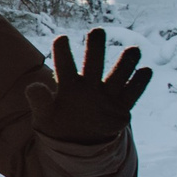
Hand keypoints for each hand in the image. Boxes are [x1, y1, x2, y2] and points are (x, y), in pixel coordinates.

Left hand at [26, 27, 149, 144]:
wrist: (79, 144)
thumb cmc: (57, 125)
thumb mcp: (45, 116)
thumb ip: (40, 102)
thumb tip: (32, 87)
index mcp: (68, 86)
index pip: (64, 66)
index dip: (62, 52)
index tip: (61, 38)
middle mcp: (89, 86)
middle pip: (93, 62)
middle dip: (95, 47)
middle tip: (97, 31)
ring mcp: (106, 95)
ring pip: (118, 74)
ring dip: (126, 62)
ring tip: (132, 50)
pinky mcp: (121, 107)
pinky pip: (132, 93)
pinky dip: (139, 82)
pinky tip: (145, 71)